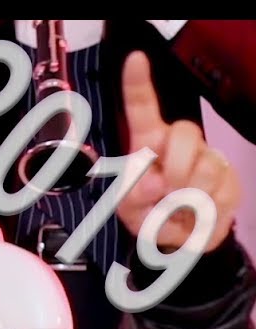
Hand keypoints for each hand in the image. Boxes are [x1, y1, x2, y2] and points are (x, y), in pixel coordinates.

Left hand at [117, 50, 239, 251]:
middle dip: (176, 164)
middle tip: (167, 190)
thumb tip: (152, 182)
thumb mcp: (129, 209)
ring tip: (179, 208)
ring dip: (189, 195)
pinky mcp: (228, 176)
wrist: (181, 239)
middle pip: (185, 131)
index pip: (142, 109)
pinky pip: (221, 188)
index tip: (136, 59)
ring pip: (205, 164)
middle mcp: (178, 144)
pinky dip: (205, 209)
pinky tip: (196, 213)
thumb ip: (132, 196)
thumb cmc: (150, 214)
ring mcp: (206, 157)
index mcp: (148, 144)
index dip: (138, 84)